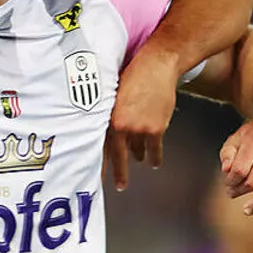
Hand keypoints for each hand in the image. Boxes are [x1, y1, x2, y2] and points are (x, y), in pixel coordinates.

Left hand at [105, 52, 181, 190]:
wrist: (157, 67)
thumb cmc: (134, 74)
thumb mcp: (113, 93)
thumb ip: (109, 113)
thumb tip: (104, 129)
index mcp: (108, 117)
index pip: (101, 147)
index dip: (99, 164)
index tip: (95, 178)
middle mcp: (121, 126)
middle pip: (118, 156)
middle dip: (119, 172)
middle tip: (119, 185)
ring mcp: (139, 130)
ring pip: (137, 151)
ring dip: (138, 156)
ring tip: (138, 160)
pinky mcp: (156, 129)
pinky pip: (155, 149)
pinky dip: (155, 157)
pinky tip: (154, 162)